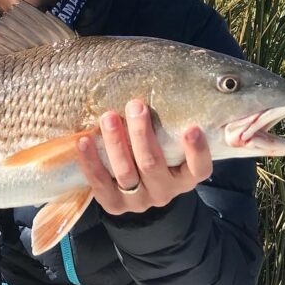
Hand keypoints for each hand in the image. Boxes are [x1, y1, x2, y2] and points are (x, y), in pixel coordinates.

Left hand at [75, 100, 211, 215]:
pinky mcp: (115, 206)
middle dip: (142, 133)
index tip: (192, 128)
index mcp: (186, 177)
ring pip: (126, 172)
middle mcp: (165, 191)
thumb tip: (162, 79)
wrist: (137, 191)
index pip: (200, 168)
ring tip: (108, 117)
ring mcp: (139, 201)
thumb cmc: (156, 153)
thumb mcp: (169, 144)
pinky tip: (84, 140)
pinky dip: (91, 161)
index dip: (197, 151)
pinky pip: (100, 183)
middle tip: (135, 106)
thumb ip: (171, 125)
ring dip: (116, 142)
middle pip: (152, 164)